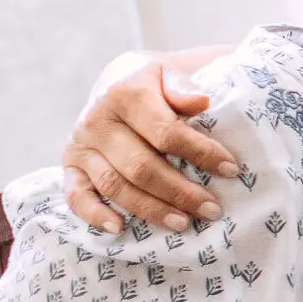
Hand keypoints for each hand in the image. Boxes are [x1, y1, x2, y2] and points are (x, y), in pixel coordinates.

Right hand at [63, 53, 238, 233]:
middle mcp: (97, 121)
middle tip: (212, 209)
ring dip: (150, 209)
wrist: (120, 80)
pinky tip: (118, 228)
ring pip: (115, 185)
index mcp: (125, 94)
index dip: (200, 154)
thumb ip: (183, 86)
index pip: (166, 133)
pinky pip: (76, 195)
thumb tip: (202, 101)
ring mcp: (81, 145)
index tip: (231, 170)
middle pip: (141, 166)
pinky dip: (94, 214)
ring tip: (184, 223)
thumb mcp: (169, 73)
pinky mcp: (71, 165)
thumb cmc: (156, 83)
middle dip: (180, 192)